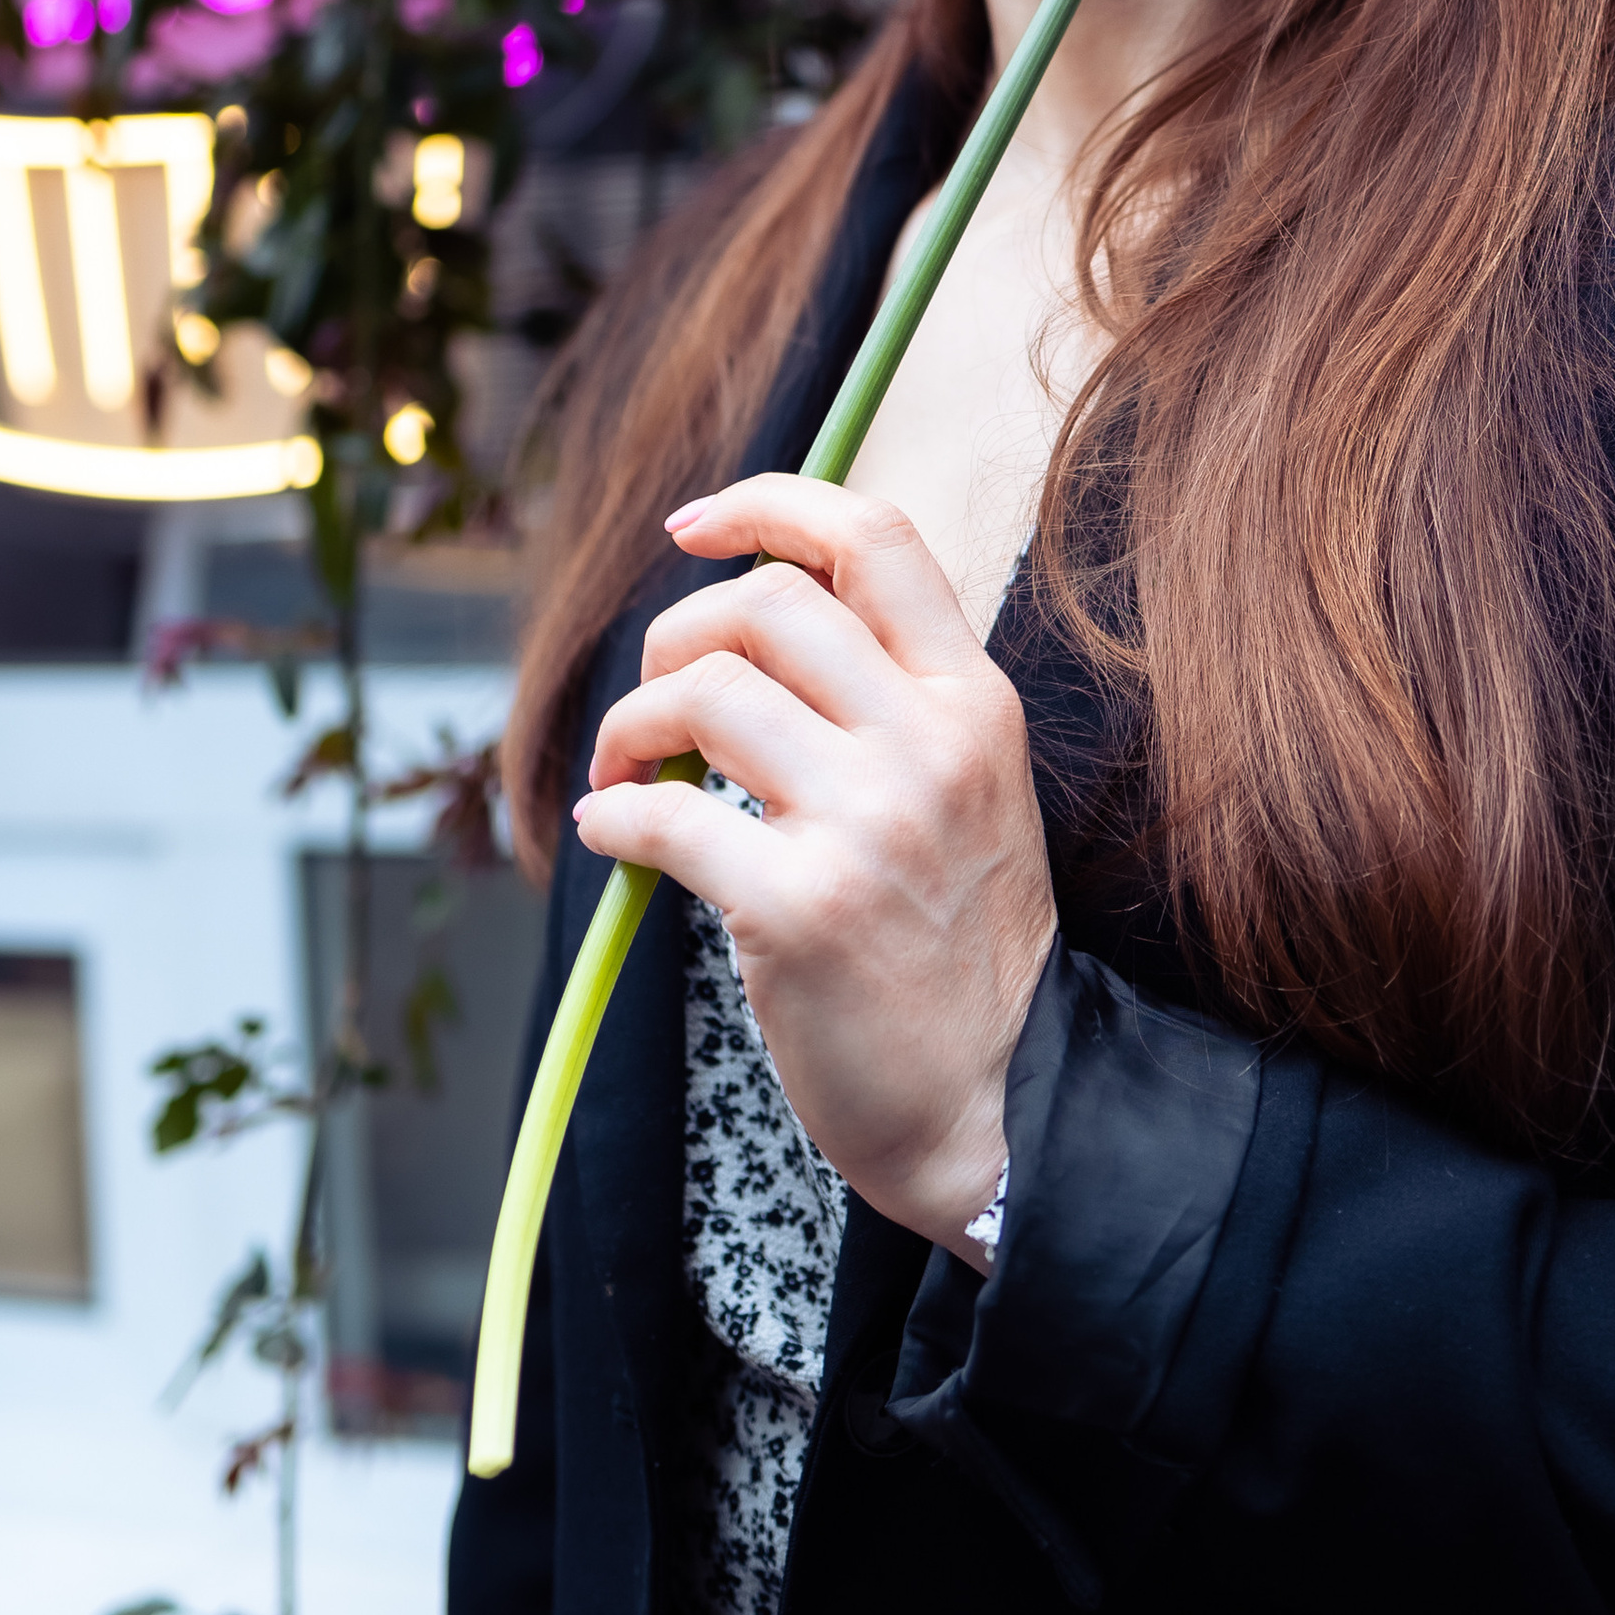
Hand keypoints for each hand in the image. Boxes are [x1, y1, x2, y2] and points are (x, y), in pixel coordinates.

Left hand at [573, 474, 1058, 1259]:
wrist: (1003, 1110)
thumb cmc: (965, 954)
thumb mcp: (973, 793)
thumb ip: (894, 703)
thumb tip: (750, 626)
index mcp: (975, 702)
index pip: (874, 536)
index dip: (767, 504)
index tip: (693, 527)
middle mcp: (930, 743)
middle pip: (766, 602)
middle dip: (675, 637)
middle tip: (654, 707)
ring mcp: (869, 823)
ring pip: (704, 694)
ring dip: (630, 729)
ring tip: (625, 778)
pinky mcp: (801, 909)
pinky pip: (664, 821)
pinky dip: (611, 820)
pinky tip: (612, 840)